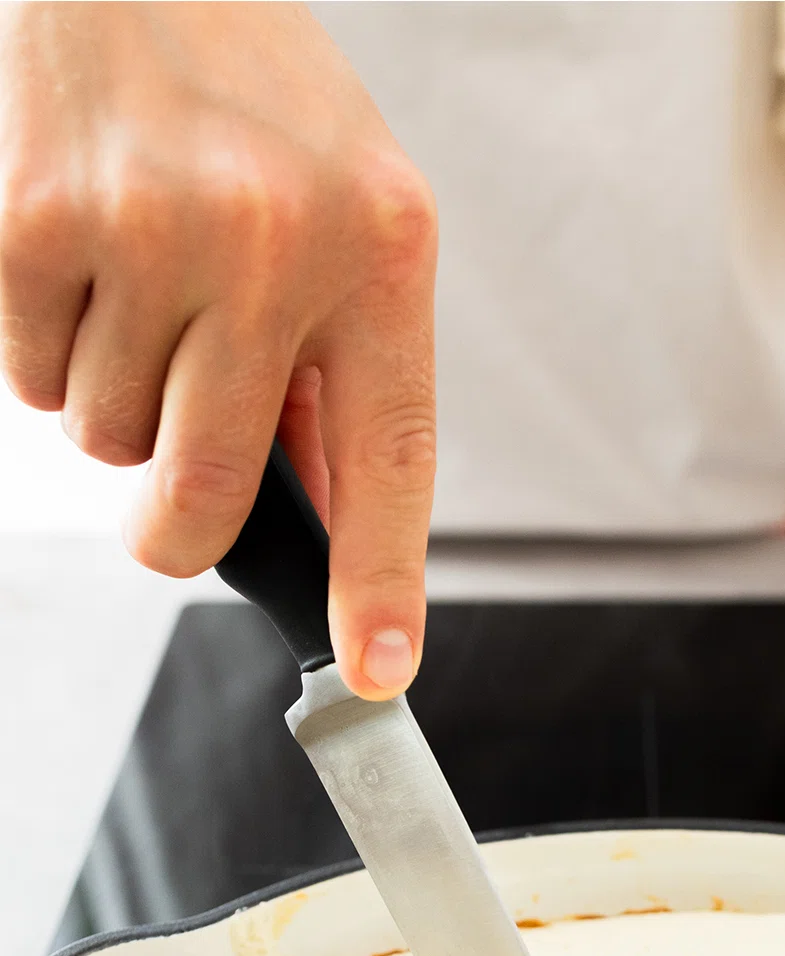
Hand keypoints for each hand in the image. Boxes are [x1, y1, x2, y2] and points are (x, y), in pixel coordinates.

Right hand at [0, 2, 434, 695]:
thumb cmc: (257, 98)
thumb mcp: (353, 213)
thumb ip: (340, 361)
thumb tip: (319, 516)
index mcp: (382, 250)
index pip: (392, 455)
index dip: (381, 578)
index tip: (379, 672)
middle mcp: (274, 245)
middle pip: (209, 482)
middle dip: (179, 533)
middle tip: (171, 526)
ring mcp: (150, 233)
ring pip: (108, 435)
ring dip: (114, 402)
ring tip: (141, 295)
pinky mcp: (35, 223)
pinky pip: (30, 376)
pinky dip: (46, 349)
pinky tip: (81, 261)